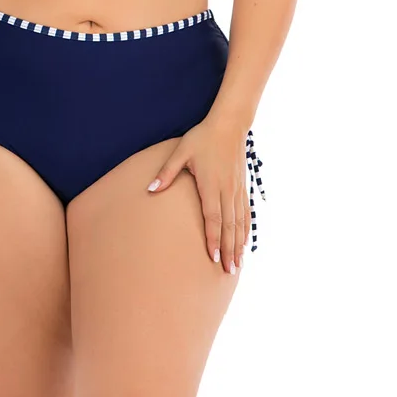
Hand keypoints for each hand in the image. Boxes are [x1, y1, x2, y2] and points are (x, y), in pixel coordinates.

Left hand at [145, 116, 251, 273]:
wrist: (229, 125)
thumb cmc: (202, 138)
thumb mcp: (181, 152)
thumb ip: (166, 172)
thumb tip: (150, 189)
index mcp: (210, 184)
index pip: (213, 218)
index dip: (213, 239)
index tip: (213, 258)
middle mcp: (226, 190)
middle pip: (229, 226)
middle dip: (228, 250)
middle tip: (228, 272)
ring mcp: (236, 189)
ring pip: (239, 222)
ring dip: (239, 244)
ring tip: (238, 265)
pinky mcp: (242, 186)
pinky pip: (245, 213)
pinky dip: (246, 229)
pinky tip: (245, 242)